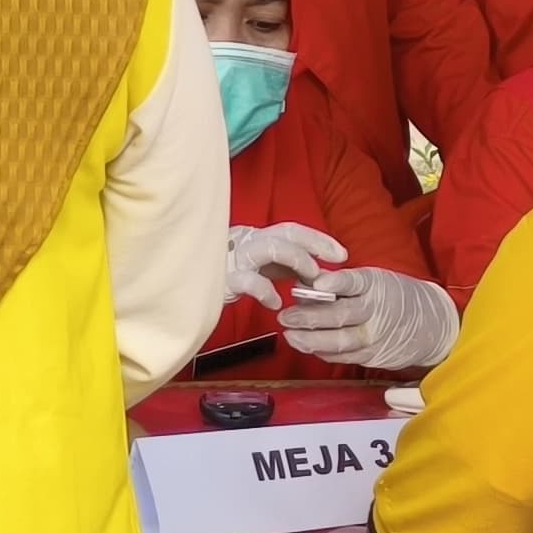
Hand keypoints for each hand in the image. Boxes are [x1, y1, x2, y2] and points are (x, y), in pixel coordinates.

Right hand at [227, 223, 344, 312]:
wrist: (188, 285)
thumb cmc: (231, 274)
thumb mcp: (265, 268)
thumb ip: (290, 268)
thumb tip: (321, 275)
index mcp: (260, 237)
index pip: (293, 230)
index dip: (319, 239)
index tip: (343, 254)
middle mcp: (248, 242)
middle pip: (285, 233)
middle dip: (314, 246)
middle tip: (335, 263)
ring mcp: (235, 259)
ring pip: (268, 248)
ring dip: (295, 260)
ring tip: (311, 279)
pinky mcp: (224, 280)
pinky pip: (247, 280)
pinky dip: (264, 291)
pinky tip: (276, 303)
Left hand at [279, 266, 460, 375]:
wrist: (432, 325)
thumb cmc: (396, 297)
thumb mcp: (376, 281)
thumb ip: (345, 285)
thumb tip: (307, 285)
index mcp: (376, 286)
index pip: (353, 283)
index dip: (335, 283)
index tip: (316, 283)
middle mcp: (375, 312)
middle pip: (339, 316)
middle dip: (309, 317)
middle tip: (285, 316)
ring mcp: (373, 337)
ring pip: (338, 341)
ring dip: (310, 340)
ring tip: (290, 335)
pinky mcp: (371, 356)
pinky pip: (342, 356)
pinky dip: (322, 352)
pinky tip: (307, 346)